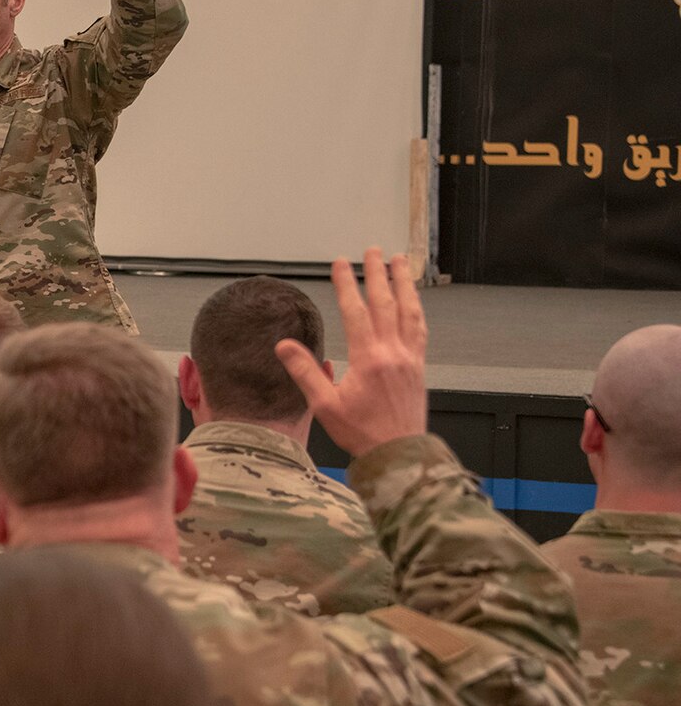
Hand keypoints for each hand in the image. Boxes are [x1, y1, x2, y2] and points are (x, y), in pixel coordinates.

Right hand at [275, 249, 427, 456]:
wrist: (398, 454)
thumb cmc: (362, 432)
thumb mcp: (325, 405)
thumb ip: (305, 372)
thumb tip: (284, 346)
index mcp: (369, 359)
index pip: (356, 312)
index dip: (347, 285)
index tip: (340, 264)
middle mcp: (393, 353)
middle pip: (386, 303)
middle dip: (378, 274)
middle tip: (374, 251)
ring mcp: (410, 358)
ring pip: (409, 311)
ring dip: (404, 284)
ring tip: (401, 263)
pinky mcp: (419, 366)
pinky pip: (420, 329)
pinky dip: (417, 309)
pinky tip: (414, 301)